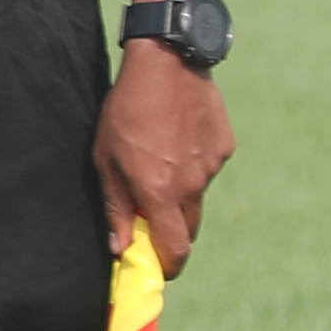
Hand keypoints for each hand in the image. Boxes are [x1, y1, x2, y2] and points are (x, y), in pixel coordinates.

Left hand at [94, 45, 229, 267]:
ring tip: (158, 156)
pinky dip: (193, 163)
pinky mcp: (225, 146)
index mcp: (160, 192)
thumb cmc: (125, 111)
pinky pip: (208, 168)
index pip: (175, 250)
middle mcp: (192, 185)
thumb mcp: (105, 159)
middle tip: (151, 217)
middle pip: (189, 229)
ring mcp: (212, 166)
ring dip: (180, 191)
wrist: (166, 63)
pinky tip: (177, 136)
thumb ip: (115, 206)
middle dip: (172, 232)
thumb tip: (119, 247)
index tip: (156, 267)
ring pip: (197, 195)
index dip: (167, 266)